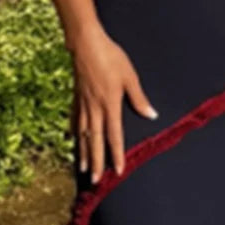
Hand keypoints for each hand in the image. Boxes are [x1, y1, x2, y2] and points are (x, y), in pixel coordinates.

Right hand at [70, 25, 157, 182]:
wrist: (86, 44)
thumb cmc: (110, 57)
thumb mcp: (130, 77)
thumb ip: (139, 98)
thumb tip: (151, 114)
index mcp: (110, 105)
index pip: (114, 136)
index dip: (116, 154)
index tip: (117, 170)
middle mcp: (94, 109)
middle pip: (95, 141)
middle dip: (96, 162)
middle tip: (95, 180)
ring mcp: (82, 104)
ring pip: (82, 134)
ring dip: (83, 153)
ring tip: (84, 169)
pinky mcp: (76, 98)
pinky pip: (74, 121)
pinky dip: (74, 134)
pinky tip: (73, 141)